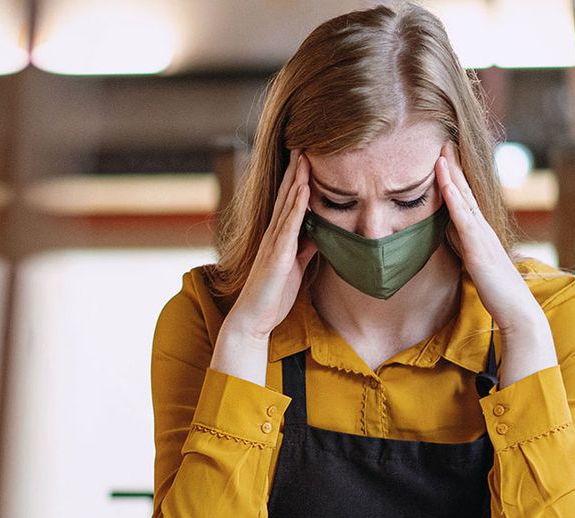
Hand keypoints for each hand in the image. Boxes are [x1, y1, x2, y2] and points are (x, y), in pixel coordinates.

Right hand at [211, 150, 316, 384]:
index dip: (298, 177)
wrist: (254, 319)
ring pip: (286, 205)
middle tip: (304, 142)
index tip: (308, 155)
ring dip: (296, 179)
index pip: (290, 201)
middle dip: (295, 169)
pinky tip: (303, 190)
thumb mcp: (297, 266)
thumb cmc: (274, 295)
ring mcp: (273, 244)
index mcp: (280, 237)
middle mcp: (274, 235)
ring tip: (304, 155)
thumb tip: (320, 230)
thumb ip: (306, 247)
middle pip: (286, 195)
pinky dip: (296, 206)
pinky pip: (288, 227)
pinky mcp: (276, 257)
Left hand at [436, 144, 556, 385]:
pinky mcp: (479, 249)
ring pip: (465, 199)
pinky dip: (455, 199)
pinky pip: (464, 219)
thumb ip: (466, 252)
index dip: (456, 179)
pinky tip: (446, 183)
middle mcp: (484, 231)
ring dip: (452, 175)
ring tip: (441, 152)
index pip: (467, 201)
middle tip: (444, 142)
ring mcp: (482, 238)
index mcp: (482, 235)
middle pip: (466, 192)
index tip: (445, 158)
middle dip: (454, 167)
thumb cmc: (499, 295)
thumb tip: (452, 242)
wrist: (518, 313)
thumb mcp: (477, 268)